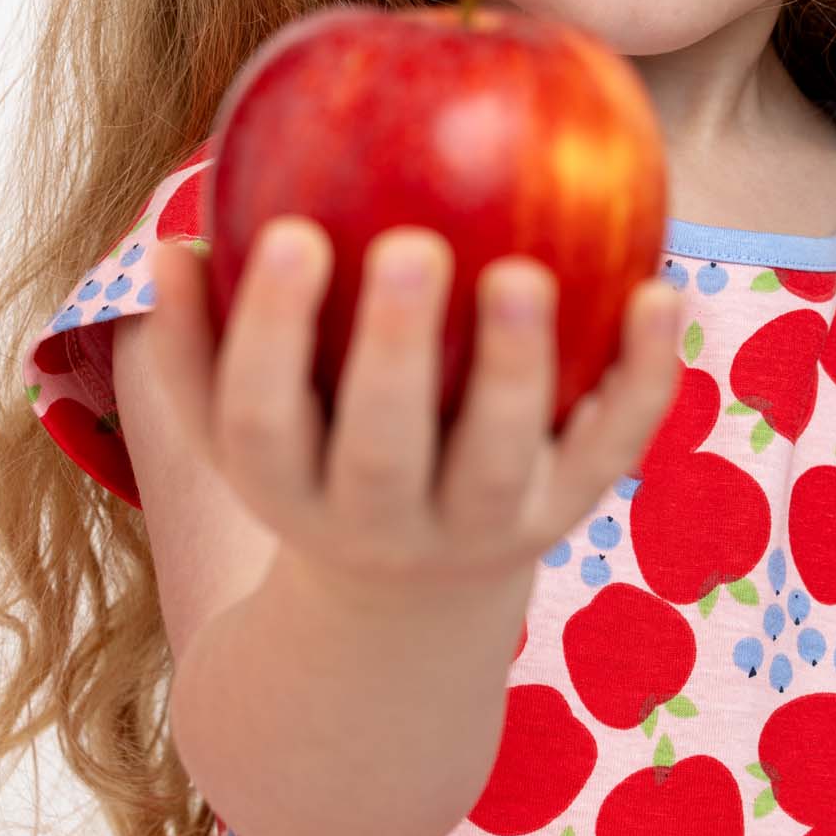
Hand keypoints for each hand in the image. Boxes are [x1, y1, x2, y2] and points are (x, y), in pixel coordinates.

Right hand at [148, 218, 683, 596]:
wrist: (412, 601)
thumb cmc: (316, 453)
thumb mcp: (244, 420)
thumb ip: (203, 336)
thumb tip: (173, 242)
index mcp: (289, 488)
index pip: (262, 420)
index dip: (270, 334)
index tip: (294, 234)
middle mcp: (385, 521)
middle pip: (384, 452)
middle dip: (392, 356)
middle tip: (409, 248)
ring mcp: (486, 523)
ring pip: (501, 459)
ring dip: (516, 369)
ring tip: (524, 273)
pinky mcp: (571, 510)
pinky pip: (614, 444)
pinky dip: (645, 376)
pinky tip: (663, 291)